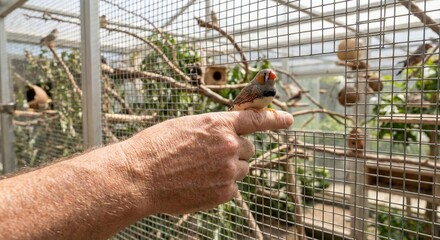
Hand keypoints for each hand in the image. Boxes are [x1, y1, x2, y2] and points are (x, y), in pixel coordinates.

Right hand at [119, 110, 292, 214]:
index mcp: (219, 124)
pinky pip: (233, 187)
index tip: (288, 120)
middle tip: (211, 155)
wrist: (140, 176)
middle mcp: (229, 145)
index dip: (275, 119)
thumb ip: (213, 129)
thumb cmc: (157, 147)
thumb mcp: (187, 125)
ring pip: (242, 168)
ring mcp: (228, 170)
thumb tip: (229, 136)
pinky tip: (199, 183)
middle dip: (236, 151)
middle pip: (249, 148)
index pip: (257, 119)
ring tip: (201, 171)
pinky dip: (221, 186)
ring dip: (229, 168)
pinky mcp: (224, 192)